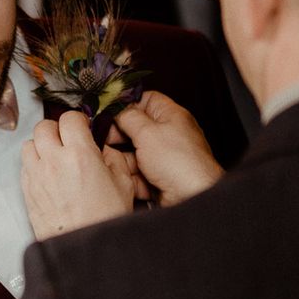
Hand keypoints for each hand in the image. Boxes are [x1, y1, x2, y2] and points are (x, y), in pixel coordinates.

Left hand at [21, 111, 134, 240]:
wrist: (84, 250)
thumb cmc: (104, 220)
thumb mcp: (124, 184)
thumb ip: (114, 159)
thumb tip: (103, 149)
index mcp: (80, 154)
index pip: (69, 118)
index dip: (78, 121)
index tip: (83, 128)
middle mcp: (54, 160)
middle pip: (44, 126)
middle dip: (56, 129)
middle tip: (68, 140)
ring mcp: (36, 175)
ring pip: (29, 143)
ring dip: (41, 146)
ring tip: (55, 157)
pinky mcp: (27, 190)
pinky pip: (24, 165)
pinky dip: (34, 164)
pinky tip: (48, 175)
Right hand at [112, 91, 223, 206]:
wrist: (193, 198)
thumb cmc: (181, 164)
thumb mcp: (147, 132)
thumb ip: (128, 117)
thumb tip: (117, 110)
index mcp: (171, 116)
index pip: (146, 100)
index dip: (127, 104)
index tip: (109, 110)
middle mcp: (169, 135)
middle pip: (137, 127)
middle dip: (119, 132)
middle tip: (104, 136)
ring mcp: (164, 158)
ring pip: (134, 152)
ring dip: (120, 156)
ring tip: (107, 157)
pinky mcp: (160, 178)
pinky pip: (138, 173)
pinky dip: (127, 175)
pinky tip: (118, 175)